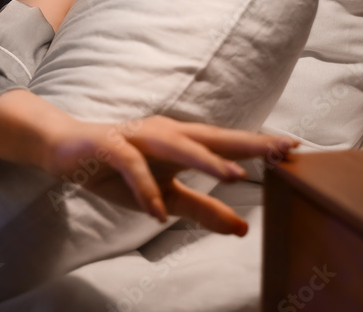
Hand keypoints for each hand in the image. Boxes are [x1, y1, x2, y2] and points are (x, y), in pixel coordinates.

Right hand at [38, 115, 298, 234]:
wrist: (66, 150)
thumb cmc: (119, 169)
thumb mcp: (165, 196)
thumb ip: (202, 209)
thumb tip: (243, 228)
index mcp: (181, 141)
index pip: (226, 143)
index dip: (259, 146)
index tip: (296, 148)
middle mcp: (164, 133)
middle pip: (211, 138)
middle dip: (247, 144)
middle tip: (281, 150)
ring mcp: (137, 137)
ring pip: (177, 146)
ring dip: (205, 160)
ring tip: (233, 175)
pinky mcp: (110, 146)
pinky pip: (132, 168)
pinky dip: (145, 189)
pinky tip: (156, 213)